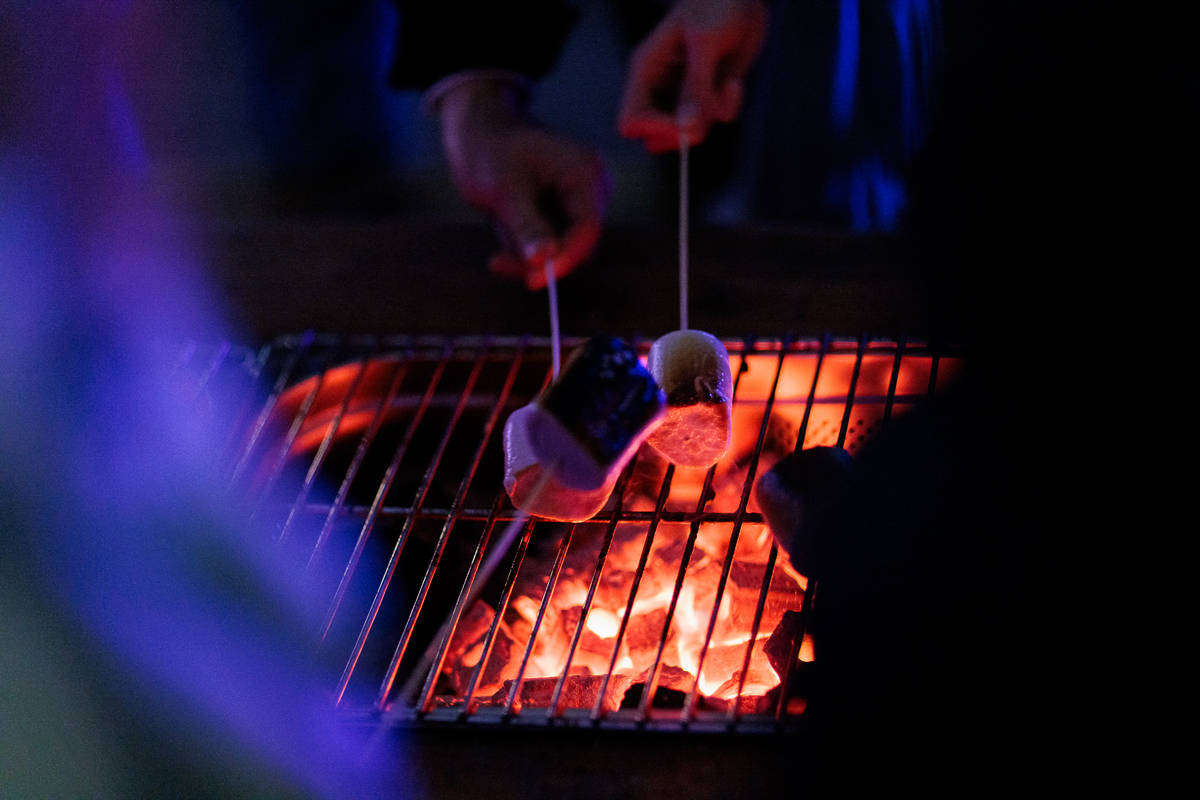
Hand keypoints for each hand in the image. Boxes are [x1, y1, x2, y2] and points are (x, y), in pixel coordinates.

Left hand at [435, 77, 609, 289]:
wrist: (475, 129)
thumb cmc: (488, 147)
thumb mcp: (504, 189)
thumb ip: (527, 226)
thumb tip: (544, 260)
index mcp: (585, 173)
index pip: (587, 230)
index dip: (564, 259)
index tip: (534, 280)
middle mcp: (589, 187)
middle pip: (576, 243)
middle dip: (539, 257)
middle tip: (499, 262)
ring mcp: (575, 199)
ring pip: (559, 247)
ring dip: (525, 248)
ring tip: (497, 222)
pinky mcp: (559, 209)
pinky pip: (547, 240)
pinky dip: (523, 242)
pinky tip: (502, 222)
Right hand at [618, 0, 767, 152]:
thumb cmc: (716, 6)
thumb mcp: (705, 43)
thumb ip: (696, 87)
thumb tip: (688, 129)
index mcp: (646, 71)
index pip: (630, 121)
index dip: (654, 129)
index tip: (685, 122)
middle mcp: (660, 88)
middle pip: (656, 135)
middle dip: (686, 129)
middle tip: (708, 110)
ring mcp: (684, 94)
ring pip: (690, 131)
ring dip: (713, 114)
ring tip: (727, 84)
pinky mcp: (708, 95)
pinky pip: (715, 120)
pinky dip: (729, 106)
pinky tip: (734, 82)